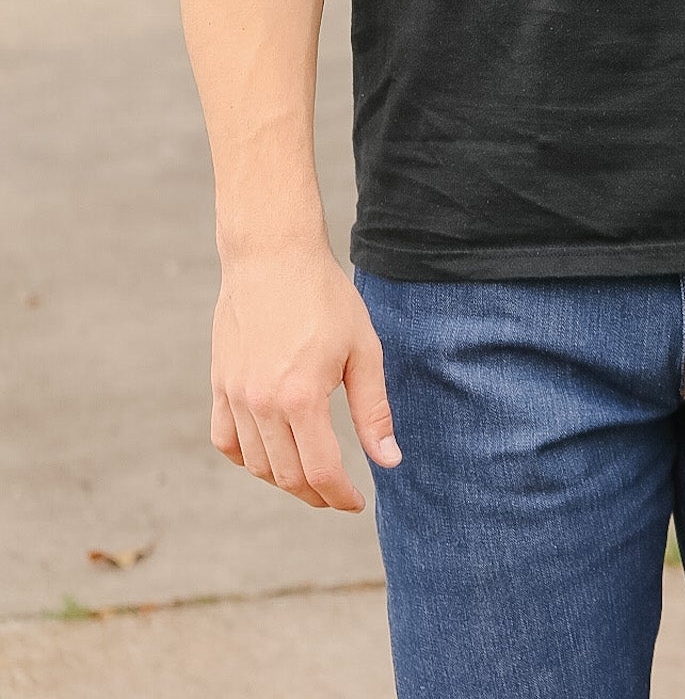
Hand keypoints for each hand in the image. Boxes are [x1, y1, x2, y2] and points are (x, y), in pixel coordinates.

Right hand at [210, 246, 400, 509]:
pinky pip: (226, 439)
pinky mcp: (220, 383)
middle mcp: (262, 403)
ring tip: (310, 474)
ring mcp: (235, 394)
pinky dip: (246, 457)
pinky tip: (270, 453)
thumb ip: (373, 410)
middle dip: (316, 494)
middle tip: (337, 493)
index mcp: (301, 397)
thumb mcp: (363, 349)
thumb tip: (389, 461)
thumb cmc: (325, 297)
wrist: (272, 255)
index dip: (340, 496)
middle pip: (287, 475)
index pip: (320, 472)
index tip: (356, 503)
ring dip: (284, 479)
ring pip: (256, 464)